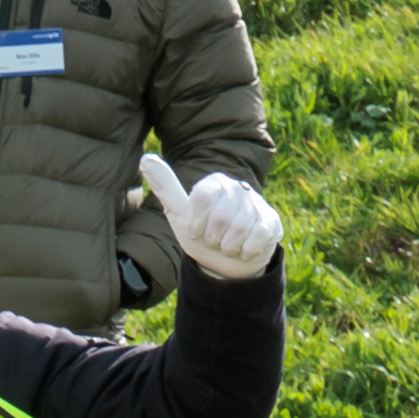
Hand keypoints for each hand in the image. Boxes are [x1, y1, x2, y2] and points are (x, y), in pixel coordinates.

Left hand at [140, 149, 282, 281]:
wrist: (226, 260)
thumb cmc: (201, 232)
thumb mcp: (179, 212)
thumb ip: (165, 186)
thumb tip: (146, 157)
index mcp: (214, 183)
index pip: (202, 197)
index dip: (197, 223)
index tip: (196, 231)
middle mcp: (238, 188)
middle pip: (221, 217)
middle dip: (213, 238)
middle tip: (213, 240)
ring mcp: (257, 204)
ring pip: (240, 228)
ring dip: (228, 246)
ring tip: (227, 245)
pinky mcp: (272, 221)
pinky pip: (259, 235)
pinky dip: (246, 250)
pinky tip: (243, 249)